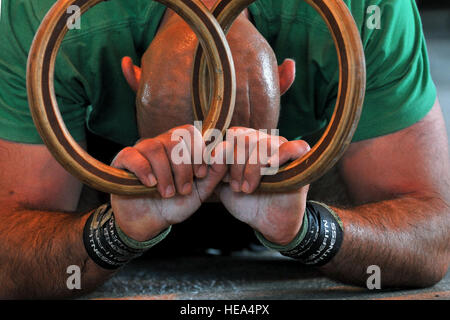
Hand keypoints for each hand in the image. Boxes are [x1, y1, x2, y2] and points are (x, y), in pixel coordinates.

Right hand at [110, 125, 226, 240]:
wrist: (150, 222)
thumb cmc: (176, 203)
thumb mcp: (200, 191)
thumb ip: (215, 172)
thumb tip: (226, 148)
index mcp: (179, 147)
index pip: (189, 131)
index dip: (197, 151)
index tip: (200, 175)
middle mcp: (160, 143)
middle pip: (174, 138)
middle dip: (182, 167)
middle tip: (183, 190)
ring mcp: (140, 150)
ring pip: (154, 147)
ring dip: (165, 173)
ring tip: (168, 193)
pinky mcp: (123, 160)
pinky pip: (132, 155)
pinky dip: (144, 170)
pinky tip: (151, 184)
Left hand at [216, 128, 309, 244]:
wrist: (268, 223)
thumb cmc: (247, 202)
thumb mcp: (224, 185)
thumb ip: (214, 170)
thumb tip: (202, 156)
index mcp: (247, 145)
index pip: (234, 134)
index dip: (225, 154)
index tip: (221, 178)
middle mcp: (265, 142)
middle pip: (247, 137)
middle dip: (236, 163)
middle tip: (236, 186)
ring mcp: (284, 149)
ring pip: (264, 143)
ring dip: (252, 167)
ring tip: (247, 188)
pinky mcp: (302, 161)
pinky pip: (294, 147)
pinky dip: (280, 156)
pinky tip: (269, 170)